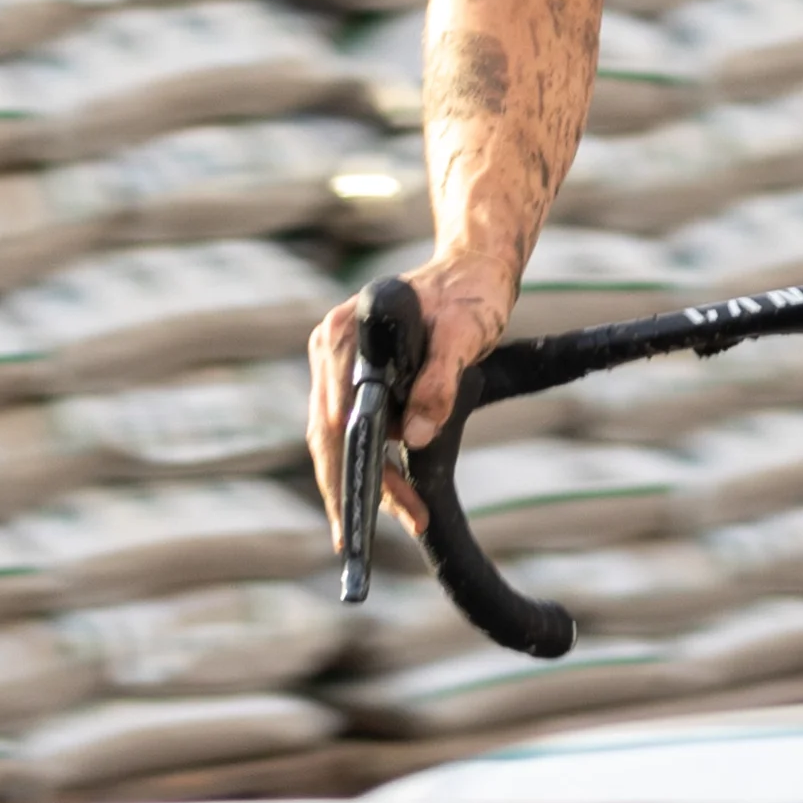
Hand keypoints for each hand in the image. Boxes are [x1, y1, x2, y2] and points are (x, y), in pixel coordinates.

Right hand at [302, 252, 516, 547]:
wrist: (473, 269)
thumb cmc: (469, 294)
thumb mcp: (464, 332)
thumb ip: (440, 379)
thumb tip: (416, 436)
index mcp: (342, 337)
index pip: (334, 418)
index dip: (348, 469)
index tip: (360, 511)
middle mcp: (329, 352)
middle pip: (330, 438)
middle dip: (357, 489)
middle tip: (383, 532)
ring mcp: (337, 366)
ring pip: (341, 441)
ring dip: (370, 482)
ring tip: (411, 516)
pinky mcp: (354, 378)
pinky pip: (357, 431)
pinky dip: (375, 464)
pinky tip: (398, 494)